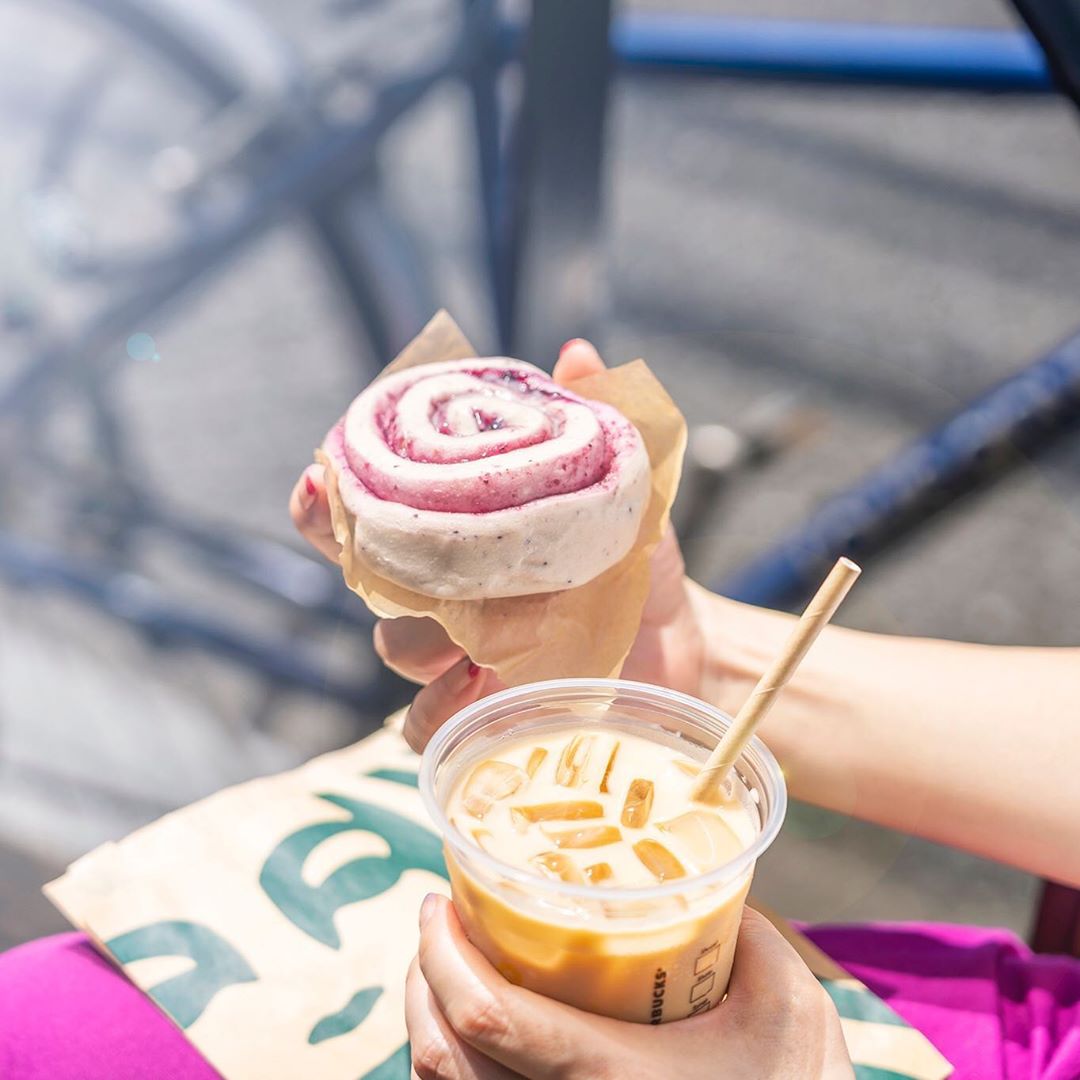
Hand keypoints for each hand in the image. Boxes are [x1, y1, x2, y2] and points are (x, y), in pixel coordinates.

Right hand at [290, 339, 705, 752]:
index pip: (371, 513)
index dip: (328, 499)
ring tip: (466, 643)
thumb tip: (575, 353)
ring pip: (396, 650)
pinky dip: (435, 716)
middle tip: (408, 566)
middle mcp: (446, 591)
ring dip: (415, 644)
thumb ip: (597, 425)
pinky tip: (475, 695)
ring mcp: (460, 651)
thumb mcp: (623, 490)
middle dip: (371, 572)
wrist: (679, 637)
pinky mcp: (482, 708)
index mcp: (462, 534)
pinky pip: (425, 726)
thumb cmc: (637, 556)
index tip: (320, 477)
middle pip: (373, 584)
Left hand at [404, 895, 852, 1079]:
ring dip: (428, 1019)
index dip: (442, 956)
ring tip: (445, 960)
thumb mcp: (786, 1001)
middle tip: (438, 918)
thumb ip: (742, 926)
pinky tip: (478, 1019)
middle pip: (443, 1057)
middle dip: (422, 979)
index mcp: (610, 1076)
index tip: (438, 900)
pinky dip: (452, 1060)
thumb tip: (693, 873)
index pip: (488, 1019)